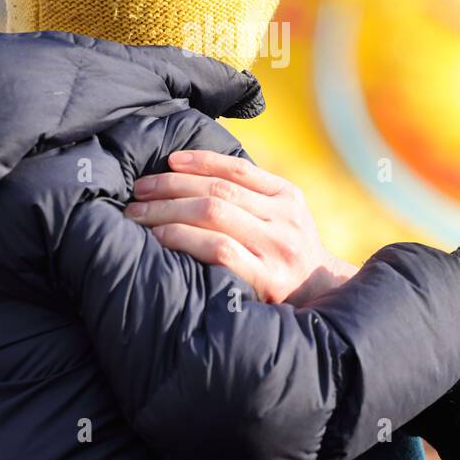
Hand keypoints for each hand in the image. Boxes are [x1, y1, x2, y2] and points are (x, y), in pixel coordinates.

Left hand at [126, 150, 357, 304]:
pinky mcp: (266, 279)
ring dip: (168, 211)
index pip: (237, 169)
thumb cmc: (286, 253)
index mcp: (288, 196)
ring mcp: (276, 249)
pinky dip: (183, 238)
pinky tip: (160, 238)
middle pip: (218, 191)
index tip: (166, 161)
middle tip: (138, 191)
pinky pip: (218, 249)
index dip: (199, 161)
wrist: (321, 298)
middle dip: (171, 187)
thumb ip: (251, 196)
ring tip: (139, 215)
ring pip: (213, 215)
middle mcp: (286, 218)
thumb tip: (188, 172)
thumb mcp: (283, 217)